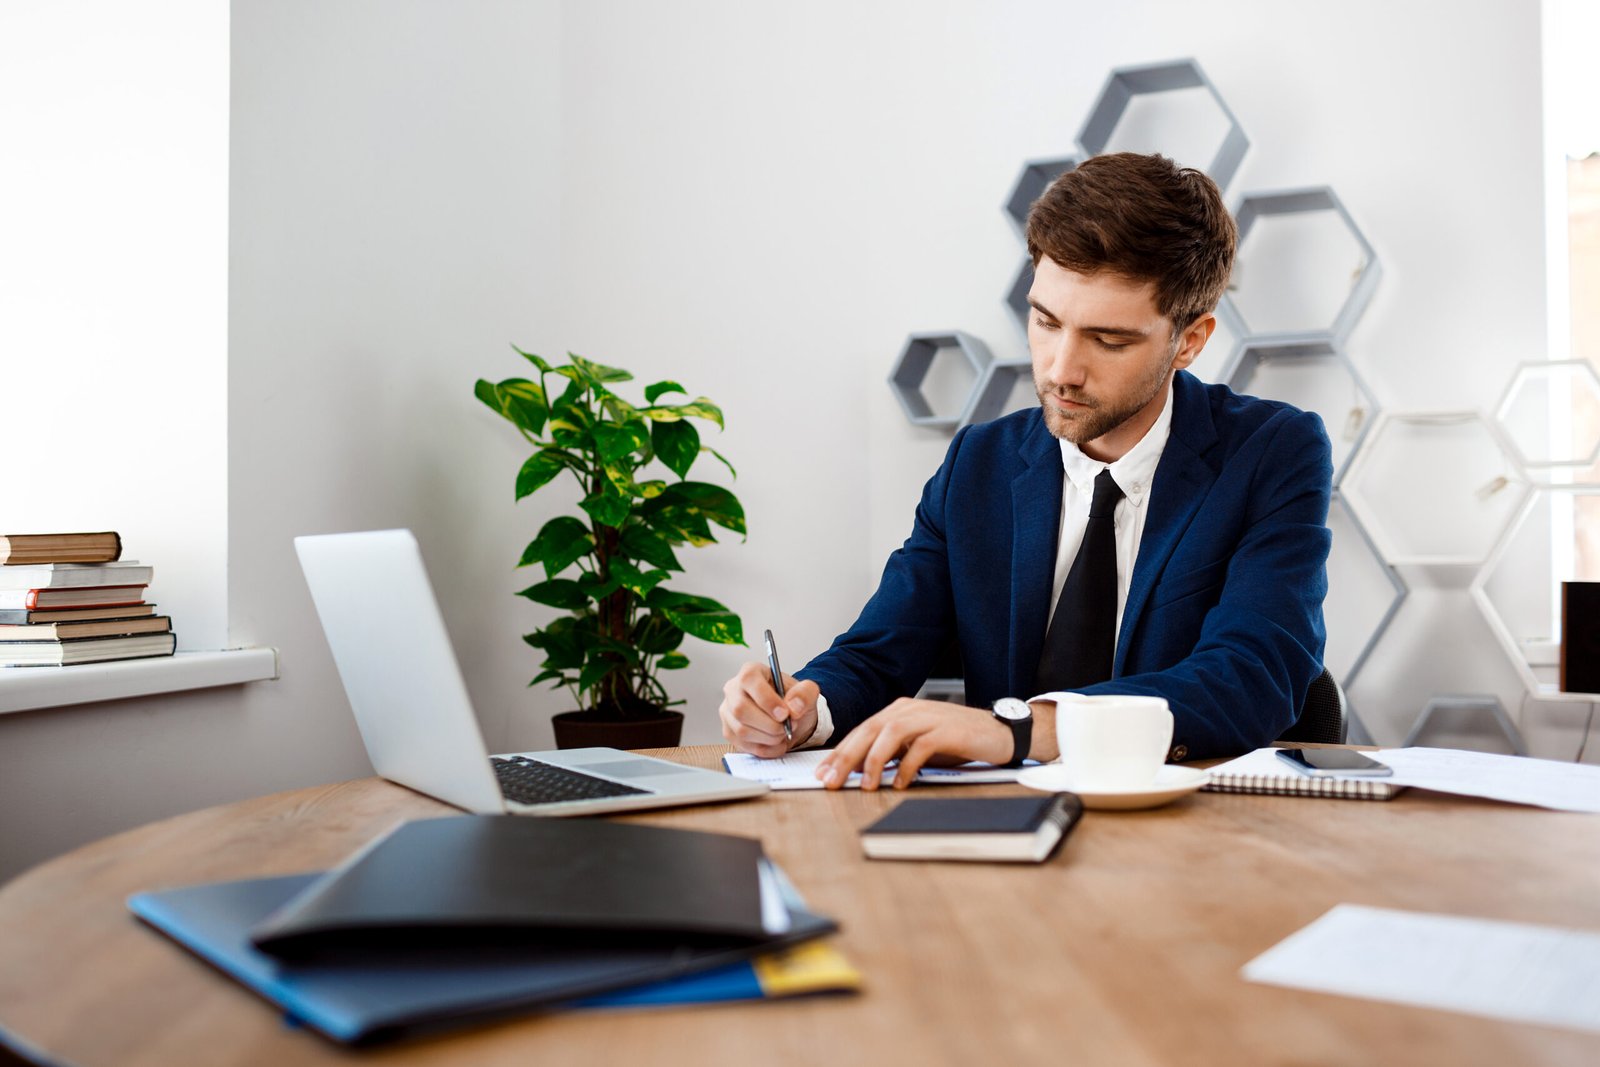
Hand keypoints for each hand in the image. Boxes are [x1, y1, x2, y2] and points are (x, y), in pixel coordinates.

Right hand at [719, 662, 818, 757]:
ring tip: (783, 733)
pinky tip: (776, 743)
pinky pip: (744, 745)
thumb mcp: (806, 692)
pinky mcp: (729, 731)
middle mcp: (733, 689)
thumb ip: (805, 693)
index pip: (749, 681)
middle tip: (787, 727)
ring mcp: (728, 712)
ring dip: (769, 738)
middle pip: (741, 709)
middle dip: (769, 724)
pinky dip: (765, 749)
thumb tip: (794, 706)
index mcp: (751, 672)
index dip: (766, 700)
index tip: (784, 714)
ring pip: (742, 730)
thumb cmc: (792, 700)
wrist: (789, 717)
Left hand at [814, 698, 1013, 790]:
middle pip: (869, 730)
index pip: (862, 731)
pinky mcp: (948, 730)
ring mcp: (929, 717)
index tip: (823, 773)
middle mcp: (910, 709)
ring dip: (873, 760)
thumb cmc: (958, 740)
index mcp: (900, 710)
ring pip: (890, 733)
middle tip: (831, 780)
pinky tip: (900, 782)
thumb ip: (893, 752)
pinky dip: (907, 765)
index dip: (840, 752)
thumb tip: (860, 770)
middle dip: (846, 756)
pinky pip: (921, 746)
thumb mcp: (918, 745)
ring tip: (865, 784)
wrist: (998, 732)